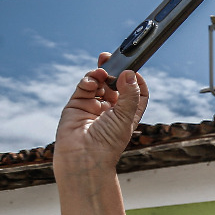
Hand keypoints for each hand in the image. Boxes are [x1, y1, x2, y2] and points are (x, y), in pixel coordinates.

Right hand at [54, 55, 149, 171]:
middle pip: (115, 83)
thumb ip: (129, 94)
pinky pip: (84, 87)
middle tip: (111, 58)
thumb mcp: (125, 116)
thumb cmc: (108, 142)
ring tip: (101, 72)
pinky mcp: (77, 105)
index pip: (136, 93)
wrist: (83, 156)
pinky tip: (91, 82)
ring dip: (100, 74)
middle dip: (114, 70)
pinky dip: (88, 81)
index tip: (134, 70)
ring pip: (99, 82)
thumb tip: (130, 73)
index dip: (136, 81)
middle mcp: (111, 109)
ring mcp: (93, 106)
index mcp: (127, 113)